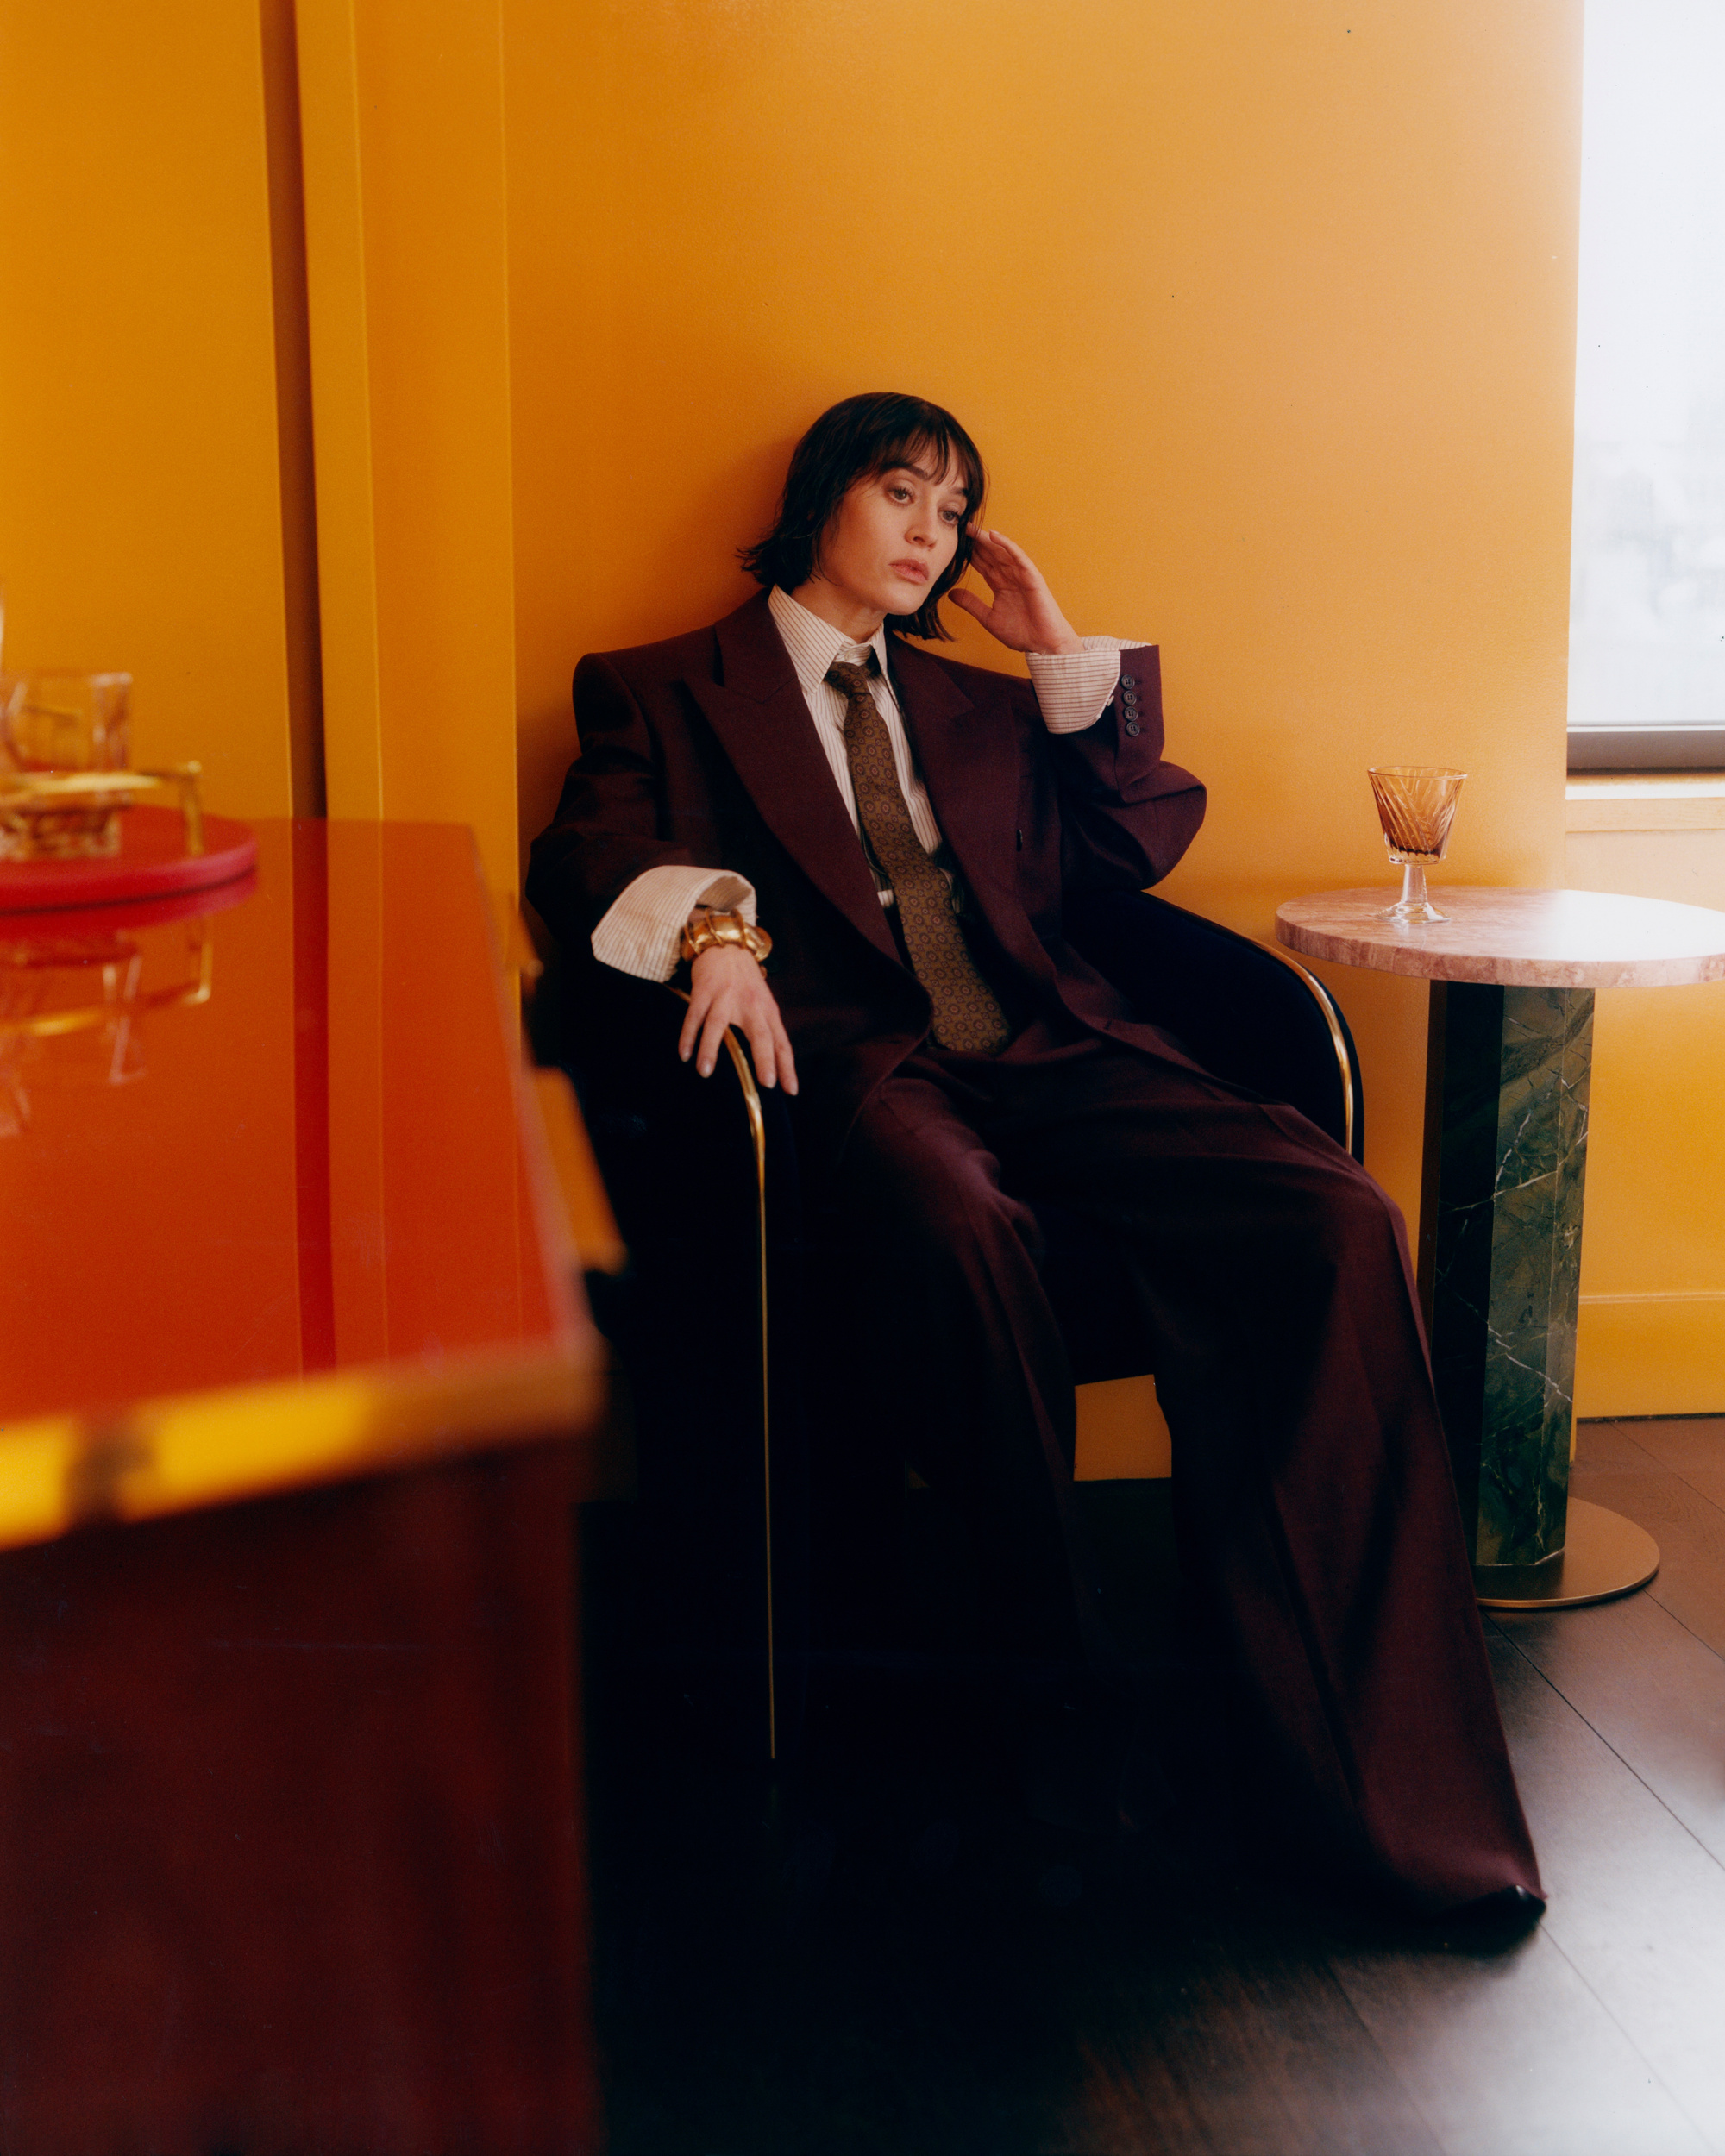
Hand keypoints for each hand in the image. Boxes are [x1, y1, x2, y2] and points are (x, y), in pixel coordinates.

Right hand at [679, 944, 797, 1093]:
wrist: (726, 945)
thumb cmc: (746, 981)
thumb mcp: (763, 1003)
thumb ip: (766, 1030)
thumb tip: (772, 1065)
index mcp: (768, 1011)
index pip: (782, 1043)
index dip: (787, 1067)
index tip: (791, 1090)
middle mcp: (751, 1005)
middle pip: (761, 1035)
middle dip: (764, 1059)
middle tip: (765, 1083)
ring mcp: (726, 997)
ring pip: (718, 1025)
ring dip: (710, 1049)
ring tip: (704, 1072)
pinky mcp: (704, 991)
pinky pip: (694, 1016)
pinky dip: (688, 1035)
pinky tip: (684, 1054)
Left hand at [945, 526, 1083, 655]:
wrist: (1042, 644)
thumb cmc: (1021, 633)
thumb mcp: (988, 618)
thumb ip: (971, 604)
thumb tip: (951, 594)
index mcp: (1001, 585)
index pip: (983, 564)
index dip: (970, 553)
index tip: (955, 543)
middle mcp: (1010, 577)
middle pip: (990, 554)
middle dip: (976, 542)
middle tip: (960, 527)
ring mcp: (1021, 575)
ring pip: (1001, 552)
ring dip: (987, 539)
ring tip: (971, 528)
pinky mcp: (1031, 576)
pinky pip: (1018, 556)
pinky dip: (1006, 545)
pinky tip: (993, 535)